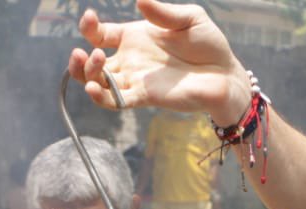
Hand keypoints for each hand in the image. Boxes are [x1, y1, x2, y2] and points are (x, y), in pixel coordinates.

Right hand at [69, 2, 252, 124]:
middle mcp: (131, 60)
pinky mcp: (145, 97)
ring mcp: (136, 80)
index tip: (90, 18)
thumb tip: (140, 1)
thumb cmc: (209, 44)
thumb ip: (163, 12)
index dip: (90, 27)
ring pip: (99, 82)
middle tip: (86, 52)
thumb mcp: (189, 18)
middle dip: (80, 58)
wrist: (225, 73)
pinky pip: (116, 101)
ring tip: (94, 62)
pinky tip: (93, 89)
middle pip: (93, 62)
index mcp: (135, 37)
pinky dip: (101, 97)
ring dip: (86, 75)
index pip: (101, 34)